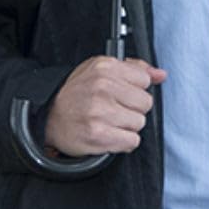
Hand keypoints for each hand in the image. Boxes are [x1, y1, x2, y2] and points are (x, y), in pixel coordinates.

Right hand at [44, 56, 166, 155]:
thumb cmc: (76, 94)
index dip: (134, 89)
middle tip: (114, 110)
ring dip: (127, 127)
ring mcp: (100, 111)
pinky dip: (122, 142)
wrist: (48, 117)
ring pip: (139, 123)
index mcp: (105, 67)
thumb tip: (160, 74)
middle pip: (145, 103)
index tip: (121, 94)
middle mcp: (103, 86)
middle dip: (132, 109)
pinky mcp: (99, 134)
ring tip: (109, 122)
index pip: (144, 80)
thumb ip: (134, 69)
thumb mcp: (100, 70)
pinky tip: (108, 134)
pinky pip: (131, 141)